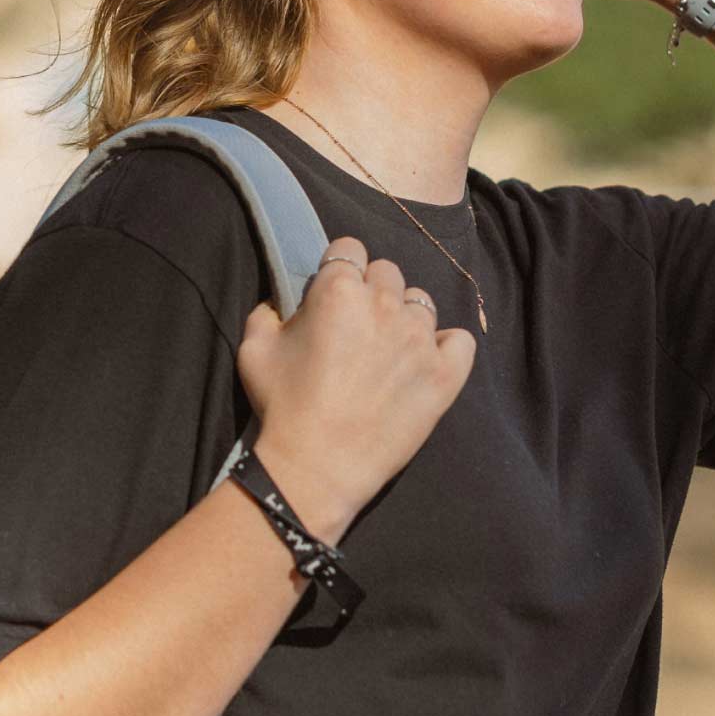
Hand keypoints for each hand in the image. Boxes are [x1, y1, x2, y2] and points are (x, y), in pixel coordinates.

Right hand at [235, 236, 475, 537]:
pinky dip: (446, 347)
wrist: (317, 467)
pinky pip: (460, 340)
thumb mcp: (254, 350)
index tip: (334, 294)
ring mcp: (421, 338)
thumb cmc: (282, 407)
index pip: (349, 248)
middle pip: (388, 272)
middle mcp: (385, 304)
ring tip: (388, 350)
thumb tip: (282, 302)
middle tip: (358, 326)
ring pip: (421, 302)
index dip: (340, 268)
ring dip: (405, 318)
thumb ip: (267, 311)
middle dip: (372, 291)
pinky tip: (425, 362)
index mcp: (339, 290)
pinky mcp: (446, 372)